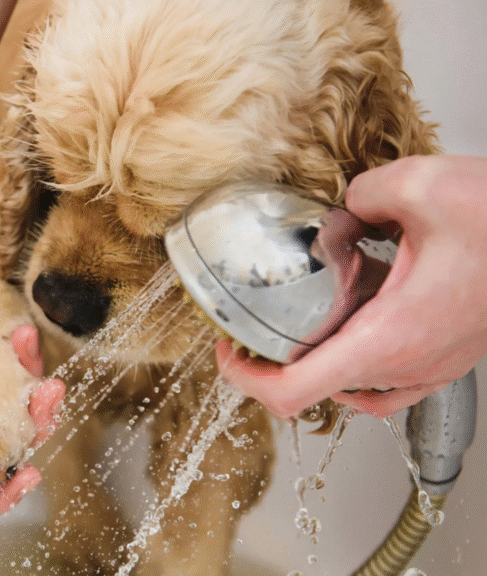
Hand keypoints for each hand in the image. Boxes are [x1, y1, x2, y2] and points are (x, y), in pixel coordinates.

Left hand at [218, 155, 486, 418]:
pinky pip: (387, 378)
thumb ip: (360, 194)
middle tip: (254, 326)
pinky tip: (355, 314)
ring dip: (317, 362)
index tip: (227, 352)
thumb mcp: (419, 186)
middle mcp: (408, 365)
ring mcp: (431, 367)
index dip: (245, 380)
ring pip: (354, 390)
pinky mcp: (446, 357)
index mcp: (389, 338)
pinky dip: (356, 358)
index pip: (294, 393)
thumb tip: (346, 207)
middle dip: (275, 362)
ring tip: (298, 322)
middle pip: (316, 392)